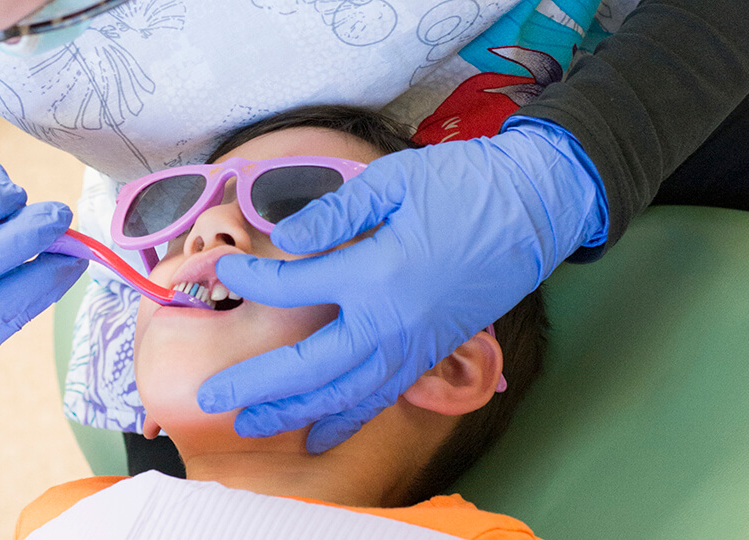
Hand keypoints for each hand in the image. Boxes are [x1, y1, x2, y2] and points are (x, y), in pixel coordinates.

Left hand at [205, 118, 606, 452]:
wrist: (537, 205)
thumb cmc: (465, 183)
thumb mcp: (393, 181)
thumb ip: (334, 215)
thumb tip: (284, 240)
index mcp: (377, 272)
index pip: (294, 287)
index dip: (251, 279)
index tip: (222, 270)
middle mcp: (393, 322)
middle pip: (310, 367)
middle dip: (257, 385)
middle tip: (211, 397)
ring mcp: (415, 344)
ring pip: (345, 394)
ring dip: (295, 412)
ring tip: (251, 424)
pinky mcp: (433, 352)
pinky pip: (382, 396)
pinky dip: (349, 418)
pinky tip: (321, 431)